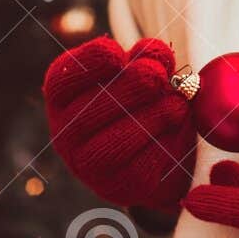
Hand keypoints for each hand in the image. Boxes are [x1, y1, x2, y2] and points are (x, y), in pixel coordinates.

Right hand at [42, 35, 195, 211]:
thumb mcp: (146, 73)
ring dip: (152, 116)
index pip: (61, 80)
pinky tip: (177, 126)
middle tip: (158, 75)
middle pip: (89, 111)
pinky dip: (164, 141)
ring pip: (114, 142)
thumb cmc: (146, 101)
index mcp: (65, 98)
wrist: (165, 154)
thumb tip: (154, 51)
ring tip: (177, 103)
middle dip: (129, 87)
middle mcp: (66, 134)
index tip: (117, 53)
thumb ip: (148, 58)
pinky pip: (141, 164)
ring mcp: (88, 164)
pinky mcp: (119, 186)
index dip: (88, 64)